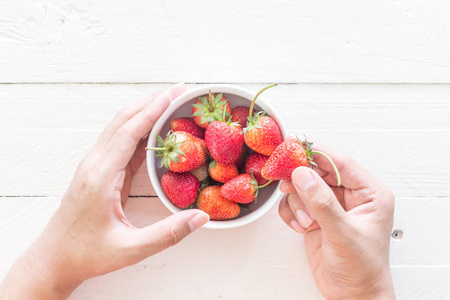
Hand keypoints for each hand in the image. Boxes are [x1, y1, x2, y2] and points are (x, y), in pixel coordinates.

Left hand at [0, 83, 209, 298]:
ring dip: (145, 112)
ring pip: (121, 128)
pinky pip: (122, 143)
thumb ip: (168, 234)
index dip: (152, 111)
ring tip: (171, 102)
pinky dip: (141, 131)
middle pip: (123, 121)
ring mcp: (96, 166)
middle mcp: (96, 164)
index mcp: (101, 177)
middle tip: (179, 90)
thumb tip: (202, 217)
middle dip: (151, 102)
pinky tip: (157, 130)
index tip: (173, 94)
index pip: (128, 133)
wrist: (55, 258)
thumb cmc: (88, 254)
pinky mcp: (100, 172)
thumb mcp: (130, 249)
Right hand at [279, 144, 394, 299]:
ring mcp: (331, 205)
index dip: (316, 153)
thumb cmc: (361, 268)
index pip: (340, 162)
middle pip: (318, 171)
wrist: (352, 295)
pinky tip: (300, 227)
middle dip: (301, 178)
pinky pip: (295, 201)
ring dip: (297, 201)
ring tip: (305, 220)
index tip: (292, 148)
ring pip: (304, 185)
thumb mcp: (343, 233)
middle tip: (284, 182)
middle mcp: (350, 195)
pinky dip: (291, 212)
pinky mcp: (315, 216)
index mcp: (369, 193)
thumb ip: (322, 202)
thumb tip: (302, 174)